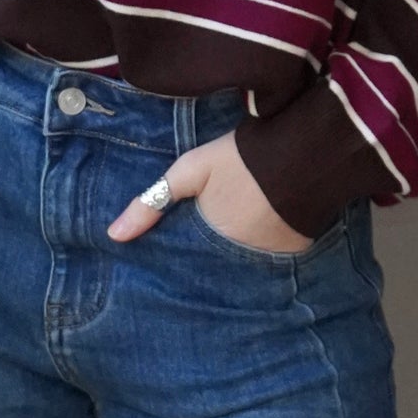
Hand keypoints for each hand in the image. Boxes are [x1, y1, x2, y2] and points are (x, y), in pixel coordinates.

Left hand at [107, 130, 311, 251]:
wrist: (304, 149)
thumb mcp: (191, 170)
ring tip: (232, 243)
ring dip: (235, 259)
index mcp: (211, 242)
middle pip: (215, 268)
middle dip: (207, 263)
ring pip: (243, 267)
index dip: (180, 259)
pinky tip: (260, 236)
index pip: (187, 264)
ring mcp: (270, 259)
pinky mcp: (295, 252)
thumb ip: (152, 202)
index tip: (173, 256)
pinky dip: (262, 253)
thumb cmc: (241, 158)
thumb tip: (114, 236)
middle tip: (205, 247)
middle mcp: (240, 259)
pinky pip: (271, 261)